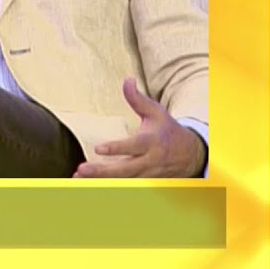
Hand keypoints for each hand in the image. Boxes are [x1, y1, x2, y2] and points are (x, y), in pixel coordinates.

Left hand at [74, 78, 206, 177]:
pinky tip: (89, 186)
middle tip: (82, 169)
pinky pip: (126, 188)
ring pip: (124, 181)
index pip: (133, 146)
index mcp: (151, 141)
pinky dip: (109, 188)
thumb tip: (127, 80)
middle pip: (125, 169)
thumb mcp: (155, 112)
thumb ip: (138, 99)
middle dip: (103, 171)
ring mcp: (148, 175)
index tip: (98, 149)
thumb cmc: (167, 130)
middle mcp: (149, 161)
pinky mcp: (146, 184)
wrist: (191, 154)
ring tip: (78, 179)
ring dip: (101, 181)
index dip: (117, 148)